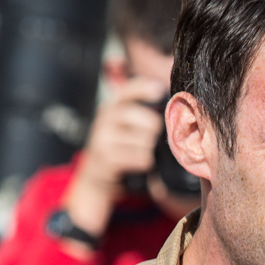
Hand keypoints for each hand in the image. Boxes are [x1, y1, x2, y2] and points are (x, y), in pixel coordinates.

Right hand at [61, 76, 168, 250]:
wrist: (96, 176)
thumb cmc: (118, 148)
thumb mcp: (123, 126)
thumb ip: (139, 113)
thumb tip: (168, 102)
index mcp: (112, 106)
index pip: (129, 90)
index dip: (145, 88)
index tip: (159, 90)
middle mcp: (105, 117)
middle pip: (149, 122)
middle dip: (155, 134)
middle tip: (148, 141)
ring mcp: (103, 137)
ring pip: (146, 142)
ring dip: (149, 151)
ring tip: (138, 153)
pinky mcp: (106, 157)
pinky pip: (141, 158)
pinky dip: (144, 163)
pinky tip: (137, 164)